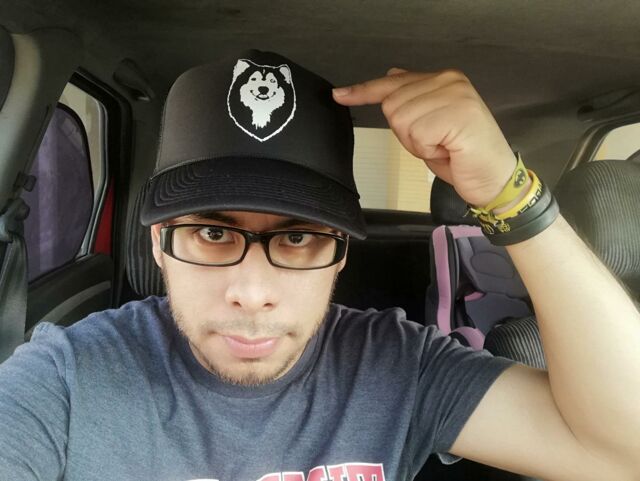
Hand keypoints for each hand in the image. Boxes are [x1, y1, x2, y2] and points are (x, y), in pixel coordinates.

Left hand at [333, 68, 516, 207]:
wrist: (494, 179)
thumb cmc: (463, 155)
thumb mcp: (431, 124)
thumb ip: (413, 99)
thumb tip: (391, 76)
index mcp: (443, 79)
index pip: (393, 83)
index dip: (363, 91)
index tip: (339, 95)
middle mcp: (450, 81)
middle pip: (392, 105)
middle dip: (406, 133)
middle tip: (435, 141)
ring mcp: (456, 96)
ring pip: (402, 120)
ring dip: (417, 143)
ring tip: (443, 145)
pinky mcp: (458, 115)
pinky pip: (417, 134)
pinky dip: (427, 150)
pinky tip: (448, 149)